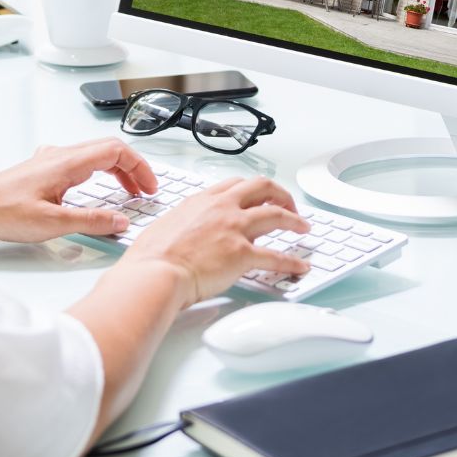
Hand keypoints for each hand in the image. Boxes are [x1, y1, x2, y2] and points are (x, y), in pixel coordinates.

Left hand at [0, 138, 158, 242]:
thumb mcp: (52, 223)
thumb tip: (120, 222)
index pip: (116, 151)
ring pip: (94, 157)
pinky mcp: (42, 172)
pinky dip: (97, 176)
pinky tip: (95, 195)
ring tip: (127, 193)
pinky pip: (79, 166)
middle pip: (108, 151)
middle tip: (144, 192)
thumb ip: (91, 221)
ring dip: (115, 173)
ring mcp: (50, 162)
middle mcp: (59, 156)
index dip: (140, 168)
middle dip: (132, 170)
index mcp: (66, 162)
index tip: (150, 188)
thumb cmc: (1, 212)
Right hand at [119, 177, 310, 307]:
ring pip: (277, 215)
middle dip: (281, 194)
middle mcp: (222, 208)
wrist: (156, 272)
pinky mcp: (242, 254)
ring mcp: (234, 229)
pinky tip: (300, 266)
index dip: (254, 189)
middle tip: (289, 205)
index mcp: (203, 200)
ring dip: (295, 220)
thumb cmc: (153, 257)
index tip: (260, 195)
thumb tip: (186, 231)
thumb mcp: (167, 225)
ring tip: (304, 227)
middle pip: (263, 188)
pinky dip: (291, 262)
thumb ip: (184, 223)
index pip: (236, 184)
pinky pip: (276, 257)